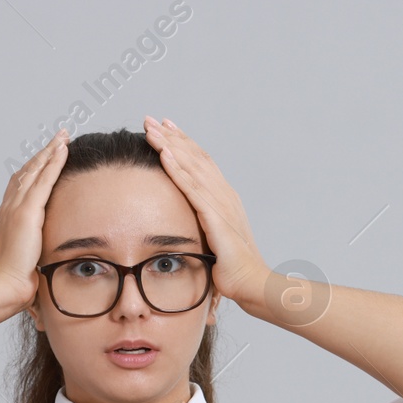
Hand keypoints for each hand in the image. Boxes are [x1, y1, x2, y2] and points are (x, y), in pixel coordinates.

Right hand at [0, 129, 68, 311]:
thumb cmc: (10, 283)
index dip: (32, 171)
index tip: (44, 160)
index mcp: (6, 219)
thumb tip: (39, 267)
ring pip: (35, 170)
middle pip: (26, 172)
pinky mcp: (27, 211)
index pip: (20, 187)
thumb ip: (31, 256)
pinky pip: (44, 179)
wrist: (2, 287)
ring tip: (63, 136)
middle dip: (42, 155)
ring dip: (50, 151)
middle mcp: (8, 208)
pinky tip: (63, 148)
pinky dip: (54, 161)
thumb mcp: (23, 264)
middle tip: (57, 139)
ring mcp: (16, 207)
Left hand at [142, 116, 269, 311]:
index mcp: (224, 197)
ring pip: (191, 165)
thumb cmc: (232, 267)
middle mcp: (223, 193)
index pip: (201, 162)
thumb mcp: (215, 239)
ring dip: (170, 145)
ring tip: (151, 129)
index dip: (183, 143)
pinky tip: (163, 153)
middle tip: (151, 119)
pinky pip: (191, 187)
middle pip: (194, 156)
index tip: (165, 128)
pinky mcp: (214, 216)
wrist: (251, 282)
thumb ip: (203, 225)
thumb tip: (188, 224)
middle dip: (171, 136)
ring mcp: (220, 203)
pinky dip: (177, 168)